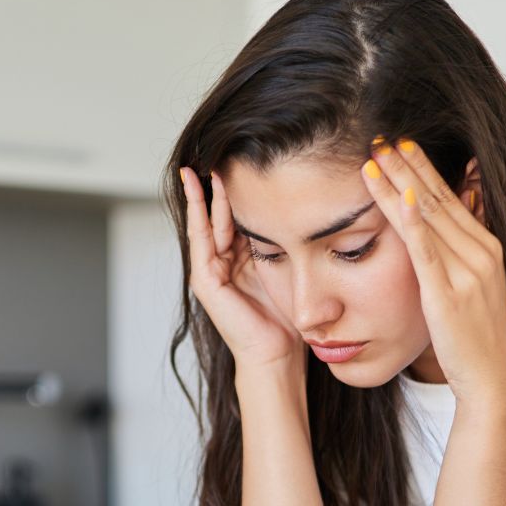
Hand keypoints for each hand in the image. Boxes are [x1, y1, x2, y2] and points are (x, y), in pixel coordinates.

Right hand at [180, 166, 303, 372]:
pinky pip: (200, 239)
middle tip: (218, 150)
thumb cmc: (289, 319)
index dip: (237, 189)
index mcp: (242, 259)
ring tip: (205, 163)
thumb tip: (306, 206)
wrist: (279, 355)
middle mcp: (222, 262)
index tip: (243, 159)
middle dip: (216, 184)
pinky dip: (198, 214)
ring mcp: (210, 271)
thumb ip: (287, 241)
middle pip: (217, 214)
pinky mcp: (205, 281)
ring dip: (205, 192)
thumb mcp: (290, 267)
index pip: (236, 216)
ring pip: (207, 222)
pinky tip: (200, 190)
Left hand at [361, 140, 505, 406]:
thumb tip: (446, 228)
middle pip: (438, 199)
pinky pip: (427, 251)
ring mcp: (467, 272)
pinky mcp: (448, 294)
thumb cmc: (476, 337)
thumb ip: (461, 255)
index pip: (451, 198)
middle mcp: (481, 253)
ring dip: (399, 184)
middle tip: (381, 137)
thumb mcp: (473, 288)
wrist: (492, 378)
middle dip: (408, 166)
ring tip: (375, 157)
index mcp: (487, 248)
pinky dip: (412, 222)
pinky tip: (398, 198)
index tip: (401, 144)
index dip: (424, 169)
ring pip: (428, 217)